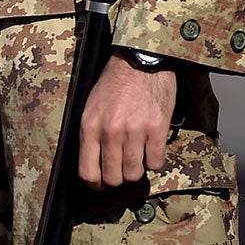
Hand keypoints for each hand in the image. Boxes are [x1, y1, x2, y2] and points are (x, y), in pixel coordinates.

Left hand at [77, 55, 176, 187]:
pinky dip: (155, 161)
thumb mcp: (91, 106)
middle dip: (119, 177)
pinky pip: (156, 162)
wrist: (141, 60)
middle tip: (124, 168)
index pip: (87, 172)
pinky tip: (152, 149)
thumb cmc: (115, 82)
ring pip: (134, 173)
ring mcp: (134, 131)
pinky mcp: (156, 129)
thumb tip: (95, 164)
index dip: (96, 184)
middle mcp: (110, 131)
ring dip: (137, 170)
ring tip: (139, 157)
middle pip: (113, 178)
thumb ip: (91, 135)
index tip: (103, 182)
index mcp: (90, 126)